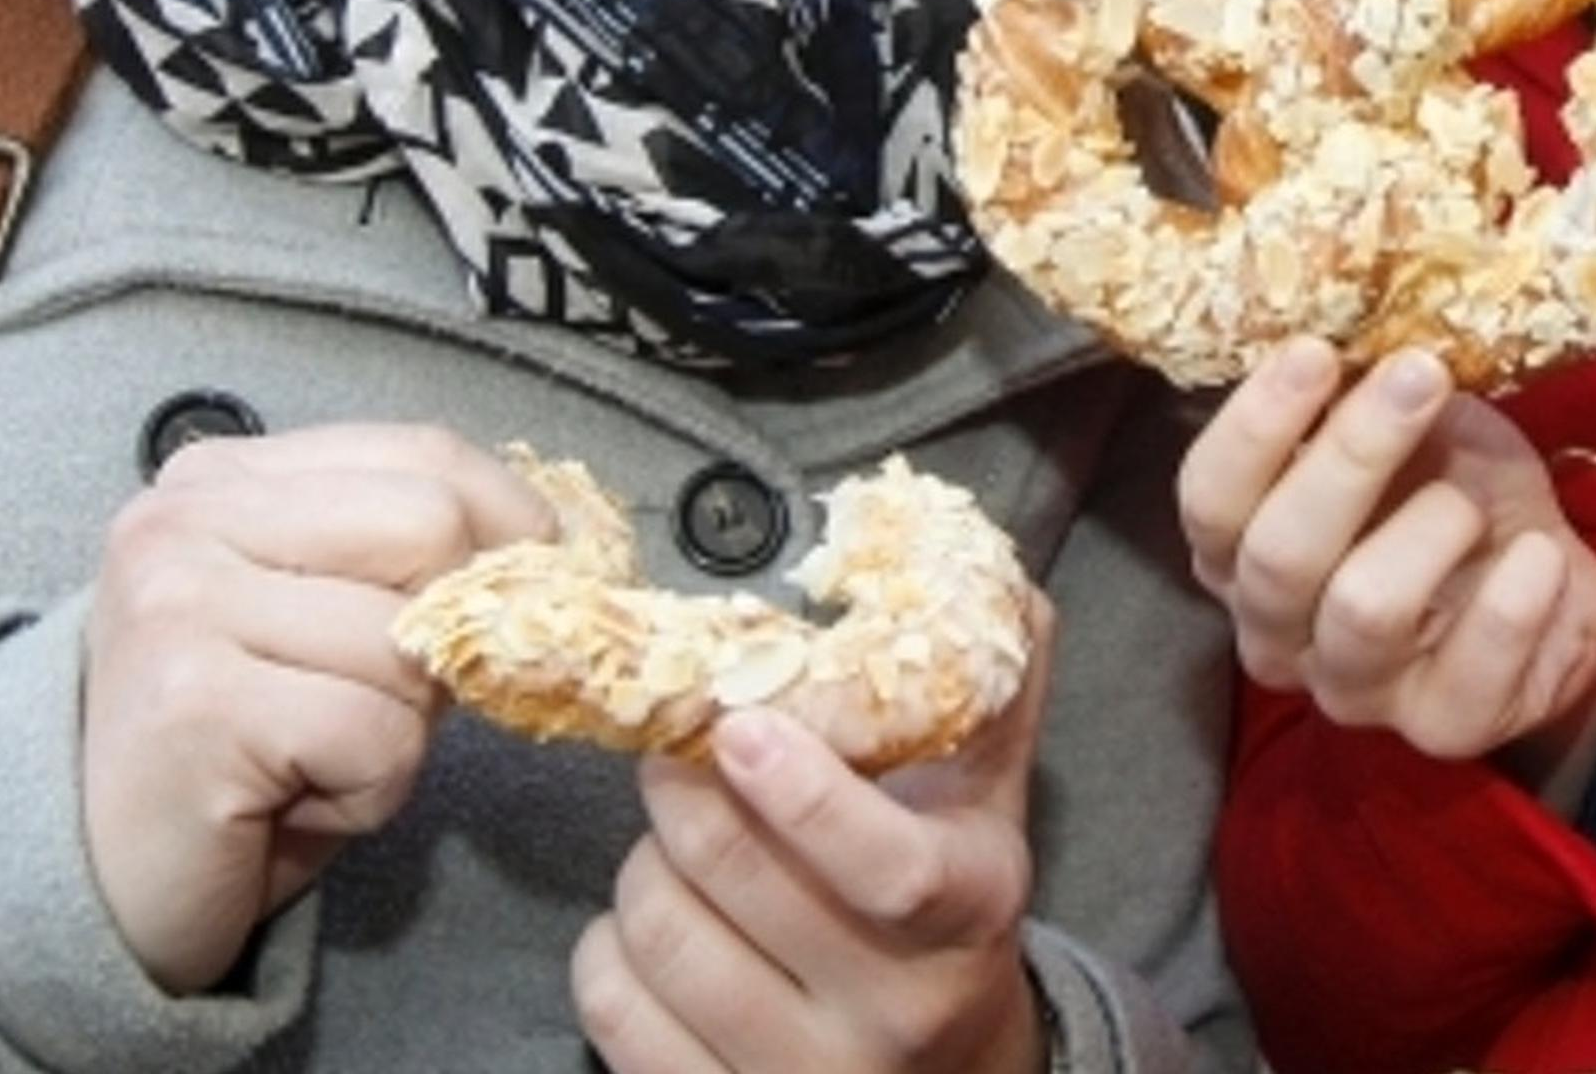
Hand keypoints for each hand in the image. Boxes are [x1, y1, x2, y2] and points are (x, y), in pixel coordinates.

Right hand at [80, 422, 553, 992]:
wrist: (104, 886)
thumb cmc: (239, 753)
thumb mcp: (325, 624)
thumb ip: (406, 564)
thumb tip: (555, 550)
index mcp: (220, 480)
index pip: (421, 454)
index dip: (514, 523)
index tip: (540, 585)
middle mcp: (184, 522)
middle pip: (431, 526)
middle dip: (452, 633)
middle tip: (389, 704)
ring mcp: (178, 607)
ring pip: (411, 649)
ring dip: (400, 736)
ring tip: (311, 762)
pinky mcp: (193, 706)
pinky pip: (377, 737)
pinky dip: (369, 791)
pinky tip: (291, 801)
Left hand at [570, 596, 1053, 1073]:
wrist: (955, 1073)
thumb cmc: (951, 908)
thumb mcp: (990, 807)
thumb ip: (990, 691)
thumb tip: (983, 571)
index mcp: (970, 914)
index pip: (888, 869)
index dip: (804, 796)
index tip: (739, 726)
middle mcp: (896, 1012)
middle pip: (738, 881)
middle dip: (681, 789)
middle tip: (676, 748)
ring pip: (664, 942)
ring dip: (642, 864)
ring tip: (673, 841)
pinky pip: (616, 1016)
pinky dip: (605, 951)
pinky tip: (646, 924)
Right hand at [1174, 338, 1595, 792]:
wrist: (1550, 580)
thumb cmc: (1452, 487)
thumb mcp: (1404, 425)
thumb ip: (1359, 387)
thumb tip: (1348, 310)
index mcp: (1242, 549)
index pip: (1208, 498)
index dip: (1255, 425)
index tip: (1318, 349)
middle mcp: (1277, 629)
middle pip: (1280, 553)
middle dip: (1352, 454)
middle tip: (1420, 374)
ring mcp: (1354, 688)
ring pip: (1363, 610)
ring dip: (1429, 529)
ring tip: (1472, 499)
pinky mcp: (1441, 727)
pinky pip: (1470, 671)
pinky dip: (1513, 601)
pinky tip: (1539, 554)